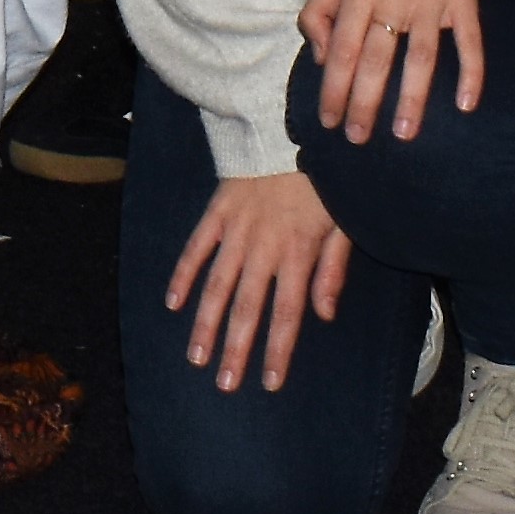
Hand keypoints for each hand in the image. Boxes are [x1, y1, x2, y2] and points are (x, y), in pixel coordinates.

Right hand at [165, 168, 350, 391]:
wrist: (290, 129)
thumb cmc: (323, 180)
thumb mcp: (342, 224)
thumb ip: (333, 269)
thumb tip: (325, 314)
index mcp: (298, 254)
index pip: (288, 313)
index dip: (277, 350)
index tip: (267, 382)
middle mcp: (264, 248)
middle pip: (247, 307)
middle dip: (235, 348)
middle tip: (224, 384)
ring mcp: (236, 230)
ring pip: (217, 284)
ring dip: (205, 322)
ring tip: (195, 356)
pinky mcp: (217, 210)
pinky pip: (197, 246)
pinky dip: (183, 274)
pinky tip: (172, 302)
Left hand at [299, 0, 487, 145]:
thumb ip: (319, 10)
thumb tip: (321, 58)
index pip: (342, 48)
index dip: (334, 87)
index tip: (329, 120)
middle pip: (376, 58)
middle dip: (365, 102)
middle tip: (358, 138)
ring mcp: (430, 0)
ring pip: (420, 57)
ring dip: (412, 98)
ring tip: (404, 133)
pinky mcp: (464, 0)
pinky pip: (469, 42)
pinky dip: (470, 73)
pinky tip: (466, 105)